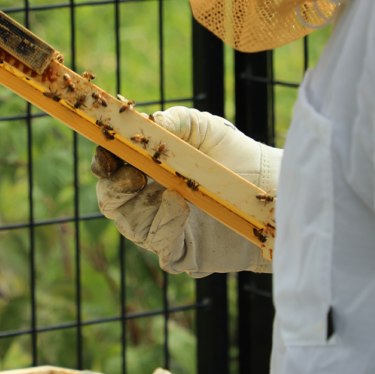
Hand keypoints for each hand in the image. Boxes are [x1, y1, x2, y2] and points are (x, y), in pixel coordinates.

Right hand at [92, 106, 279, 274]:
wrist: (270, 187)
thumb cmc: (232, 154)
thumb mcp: (203, 128)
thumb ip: (175, 121)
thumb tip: (149, 122)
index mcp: (144, 169)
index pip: (109, 169)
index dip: (103, 160)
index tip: (109, 150)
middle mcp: (147, 200)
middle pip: (111, 201)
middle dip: (114, 188)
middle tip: (133, 175)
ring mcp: (162, 228)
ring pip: (131, 226)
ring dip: (143, 207)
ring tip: (169, 190)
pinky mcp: (183, 252)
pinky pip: (160, 247)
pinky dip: (166, 227)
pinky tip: (181, 207)